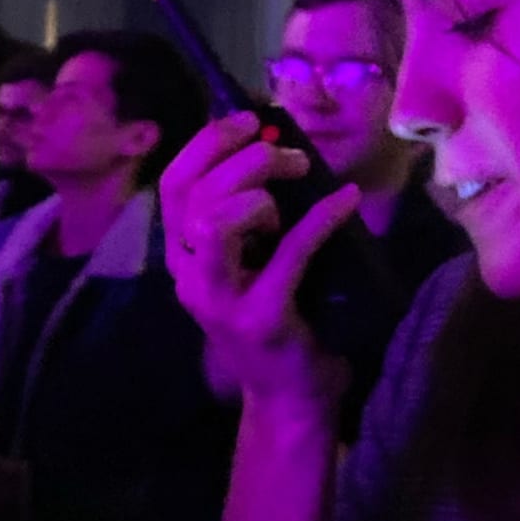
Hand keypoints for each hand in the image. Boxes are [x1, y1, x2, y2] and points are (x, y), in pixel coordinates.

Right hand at [159, 112, 359, 411]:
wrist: (290, 398)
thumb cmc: (280, 320)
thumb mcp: (252, 263)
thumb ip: (249, 217)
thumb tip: (276, 150)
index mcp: (183, 256)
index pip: (173, 184)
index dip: (206, 143)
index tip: (248, 121)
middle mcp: (189, 275)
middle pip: (195, 195)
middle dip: (245, 161)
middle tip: (293, 159)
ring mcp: (220, 299)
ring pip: (214, 223)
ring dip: (258, 193)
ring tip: (297, 192)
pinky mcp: (261, 317)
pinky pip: (289, 254)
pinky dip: (320, 219)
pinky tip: (346, 201)